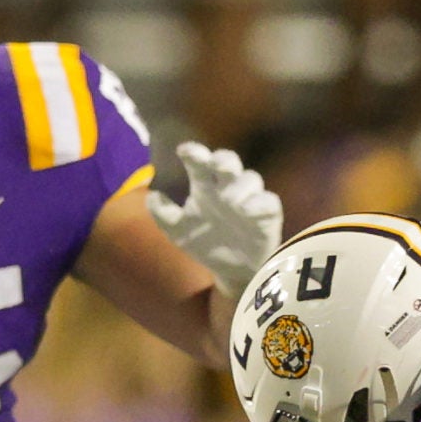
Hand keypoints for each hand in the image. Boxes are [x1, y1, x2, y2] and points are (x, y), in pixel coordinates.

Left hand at [146, 142, 283, 298]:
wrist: (229, 271)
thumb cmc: (204, 242)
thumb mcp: (177, 231)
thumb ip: (163, 214)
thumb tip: (152, 196)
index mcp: (205, 188)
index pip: (199, 164)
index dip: (194, 154)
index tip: (183, 151)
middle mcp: (227, 189)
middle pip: (228, 163)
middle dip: (224, 159)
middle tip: (217, 165)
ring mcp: (248, 200)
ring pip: (250, 179)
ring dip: (241, 186)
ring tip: (230, 201)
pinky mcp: (267, 215)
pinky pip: (268, 202)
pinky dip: (260, 203)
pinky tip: (248, 210)